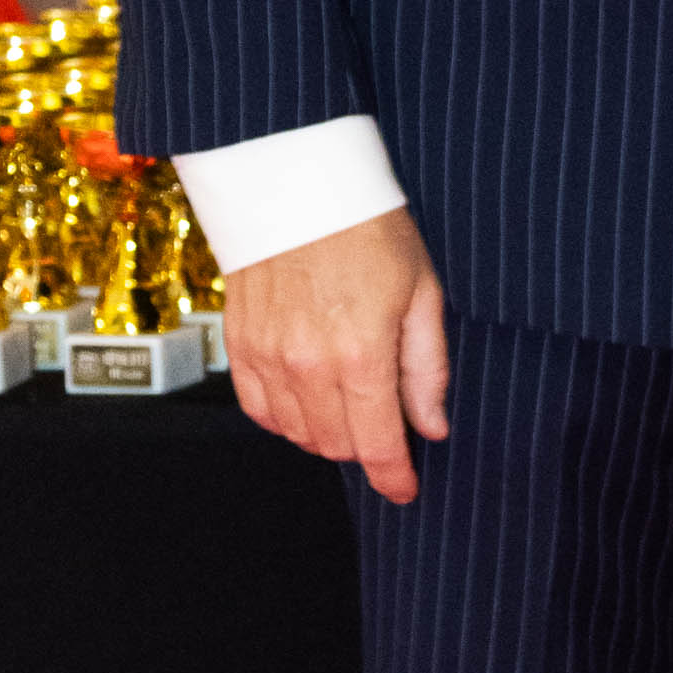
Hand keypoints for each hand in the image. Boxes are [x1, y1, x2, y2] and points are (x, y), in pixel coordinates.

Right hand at [222, 204, 450, 504]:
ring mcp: (268, 358)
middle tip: (388, 429)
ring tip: (353, 408)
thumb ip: (426, 368)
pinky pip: (260, 410)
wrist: (296, 184)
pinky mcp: (240, 346)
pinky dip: (286, 419)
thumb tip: (432, 426)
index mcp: (361, 355)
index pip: (377, 444)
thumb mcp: (422, 292)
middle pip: (337, 445)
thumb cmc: (369, 229)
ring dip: (329, 436)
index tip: (405, 489)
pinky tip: (309, 401)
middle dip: (368, 450)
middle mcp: (308, 366)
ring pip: (299, 434)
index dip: (394, 476)